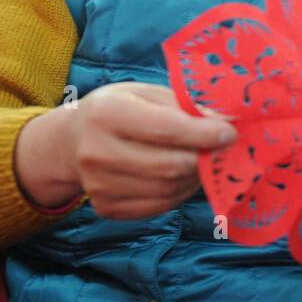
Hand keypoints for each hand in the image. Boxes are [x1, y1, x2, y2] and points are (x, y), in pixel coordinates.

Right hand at [15, 82, 237, 219]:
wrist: (71, 142)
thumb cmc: (119, 110)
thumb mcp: (146, 94)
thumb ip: (184, 107)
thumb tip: (226, 123)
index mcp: (108, 112)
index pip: (168, 129)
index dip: (206, 134)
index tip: (230, 133)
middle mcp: (97, 151)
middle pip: (170, 166)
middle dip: (204, 159)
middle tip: (222, 150)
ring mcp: (98, 185)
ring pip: (168, 189)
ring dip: (195, 177)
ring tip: (201, 161)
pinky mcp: (107, 208)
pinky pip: (159, 205)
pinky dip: (180, 192)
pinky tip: (182, 176)